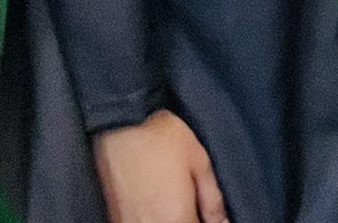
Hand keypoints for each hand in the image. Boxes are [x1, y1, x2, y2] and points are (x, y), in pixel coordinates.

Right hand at [93, 110, 225, 222]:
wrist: (118, 124)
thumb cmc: (159, 137)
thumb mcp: (199, 160)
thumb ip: (212, 199)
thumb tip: (222, 222)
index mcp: (177, 219)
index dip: (205, 221)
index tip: (204, 211)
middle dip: (187, 218)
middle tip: (187, 200)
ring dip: (169, 218)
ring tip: (169, 198)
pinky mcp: (114, 218)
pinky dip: (150, 217)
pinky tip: (152, 202)